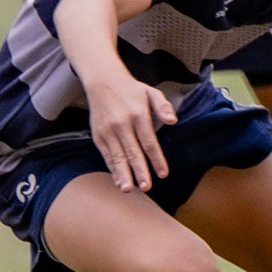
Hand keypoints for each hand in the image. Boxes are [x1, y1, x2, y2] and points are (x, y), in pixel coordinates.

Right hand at [82, 69, 176, 192]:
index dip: (156, 159)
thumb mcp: (151, 92)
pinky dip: (112, 169)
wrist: (102, 82)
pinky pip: (106, 155)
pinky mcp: (98, 136)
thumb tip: (173, 121)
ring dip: (123, 174)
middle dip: (139, 171)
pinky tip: (118, 180)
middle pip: (132, 152)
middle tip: (146, 187)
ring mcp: (108, 131)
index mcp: (138, 115)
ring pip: (117, 157)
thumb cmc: (131, 90)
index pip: (149, 142)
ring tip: (128, 190)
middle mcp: (122, 124)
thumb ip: (163, 106)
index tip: (163, 173)